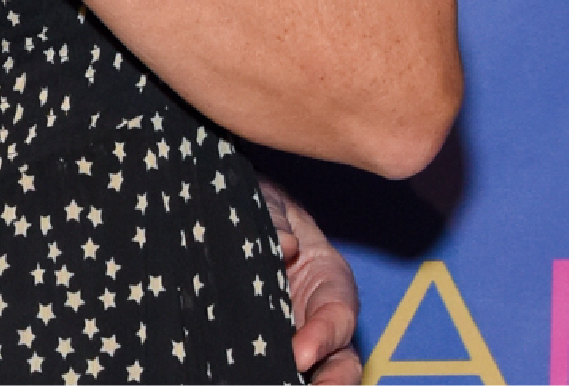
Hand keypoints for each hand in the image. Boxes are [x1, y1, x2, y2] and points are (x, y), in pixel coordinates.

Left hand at [264, 178, 362, 383]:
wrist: (228, 211)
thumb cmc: (256, 206)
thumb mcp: (265, 200)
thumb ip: (274, 217)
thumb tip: (284, 245)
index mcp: (328, 278)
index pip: (338, 315)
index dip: (323, 337)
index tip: (299, 356)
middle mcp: (317, 316)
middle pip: (340, 362)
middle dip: (331, 384)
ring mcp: (293, 335)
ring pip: (315, 374)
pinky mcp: (262, 345)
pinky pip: (274, 369)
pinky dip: (268, 377)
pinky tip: (244, 380)